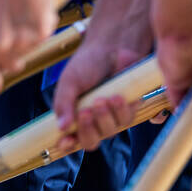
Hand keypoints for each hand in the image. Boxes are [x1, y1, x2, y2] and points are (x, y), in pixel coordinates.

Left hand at [0, 0, 55, 93]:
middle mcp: (1, 48)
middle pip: (9, 69)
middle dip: (6, 58)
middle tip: (2, 36)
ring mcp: (24, 41)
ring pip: (24, 55)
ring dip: (20, 44)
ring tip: (14, 21)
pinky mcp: (43, 32)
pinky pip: (39, 42)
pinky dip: (35, 31)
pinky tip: (26, 14)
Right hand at [53, 14, 151, 150]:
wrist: (113, 44)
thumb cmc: (88, 62)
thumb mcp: (68, 82)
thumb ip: (63, 105)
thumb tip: (61, 128)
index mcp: (73, 117)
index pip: (69, 141)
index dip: (67, 146)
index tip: (66, 141)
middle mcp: (92, 121)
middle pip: (90, 142)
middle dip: (88, 129)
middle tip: (86, 112)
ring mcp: (111, 116)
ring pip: (110, 132)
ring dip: (105, 118)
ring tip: (103, 99)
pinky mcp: (129, 108)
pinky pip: (127, 119)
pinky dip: (121, 109)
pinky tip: (116, 95)